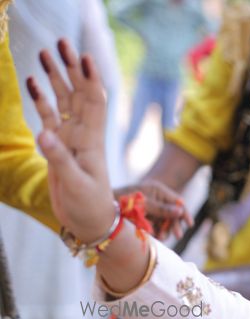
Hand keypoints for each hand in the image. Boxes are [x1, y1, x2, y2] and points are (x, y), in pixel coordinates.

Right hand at [27, 40, 114, 241]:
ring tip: (45, 52)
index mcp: (91, 140)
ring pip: (63, 100)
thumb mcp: (75, 184)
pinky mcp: (56, 146)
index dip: (91, 78)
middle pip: (78, 93)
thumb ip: (59, 159)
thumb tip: (43, 134)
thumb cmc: (88, 206)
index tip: (85, 56)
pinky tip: (33, 81)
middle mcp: (82, 134)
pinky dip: (41, 98)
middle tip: (61, 42)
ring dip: (56, 77)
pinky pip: (48, 116)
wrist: (88, 222)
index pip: (94, 102)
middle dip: (71, 68)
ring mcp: (69, 138)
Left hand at [113, 181, 191, 239]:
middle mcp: (156, 198)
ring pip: (165, 222)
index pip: (177, 201)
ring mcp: (151, 208)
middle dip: (174, 225)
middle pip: (172, 213)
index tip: (189, 224)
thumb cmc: (123, 201)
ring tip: (160, 237)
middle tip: (177, 236)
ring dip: (165, 230)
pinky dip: (157, 232)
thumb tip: (181, 211)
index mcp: (158, 190)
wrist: (103, 209)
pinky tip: (154, 237)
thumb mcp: (145, 204)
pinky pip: (156, 226)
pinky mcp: (145, 217)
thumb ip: (163, 209)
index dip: (184, 212)